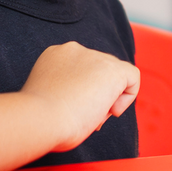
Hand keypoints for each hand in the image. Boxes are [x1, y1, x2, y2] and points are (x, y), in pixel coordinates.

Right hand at [21, 42, 140, 151]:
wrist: (39, 119)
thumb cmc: (38, 119)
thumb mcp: (48, 96)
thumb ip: (67, 90)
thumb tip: (89, 100)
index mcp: (56, 56)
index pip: (81, 70)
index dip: (82, 92)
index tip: (73, 110)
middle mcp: (75, 50)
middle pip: (99, 72)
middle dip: (96, 95)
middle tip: (85, 118)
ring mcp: (95, 58)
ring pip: (114, 77)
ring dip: (108, 98)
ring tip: (93, 116)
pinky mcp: (113, 70)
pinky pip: (133, 78)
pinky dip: (127, 97)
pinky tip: (112, 111)